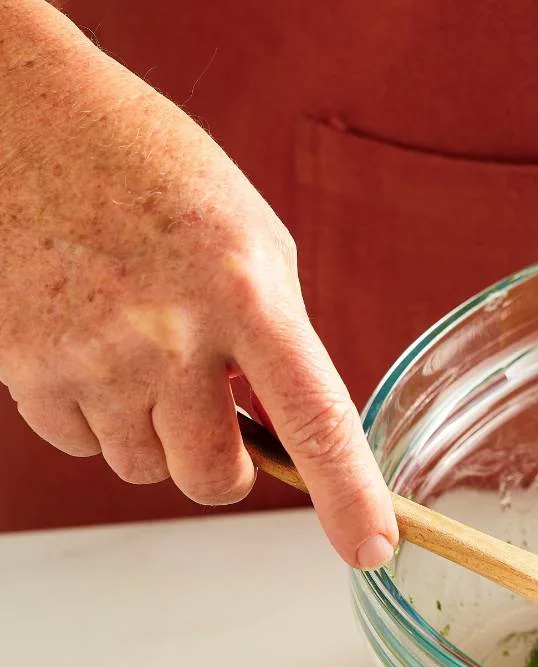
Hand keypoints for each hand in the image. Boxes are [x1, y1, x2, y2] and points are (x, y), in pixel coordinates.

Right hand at [0, 5, 396, 567]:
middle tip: (217, 413)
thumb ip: (277, 333)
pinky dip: (93, 418)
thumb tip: (292, 430)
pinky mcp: (21, 364)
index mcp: (247, 292)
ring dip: (155, 435)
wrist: (29, 119)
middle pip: (211, 477)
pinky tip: (92, 347)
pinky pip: (78, 444)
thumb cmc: (156, 171)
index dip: (349, 495)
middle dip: (224, 466)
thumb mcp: (254, 239)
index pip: (314, 420)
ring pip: (142, 467)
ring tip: (145, 354)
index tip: (373, 546)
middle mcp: (168, 332)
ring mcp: (88, 353)